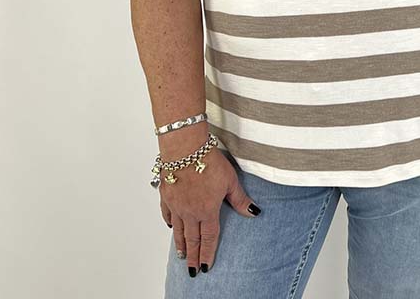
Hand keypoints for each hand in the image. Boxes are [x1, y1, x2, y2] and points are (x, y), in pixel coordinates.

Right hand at [159, 146, 259, 276]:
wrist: (185, 149)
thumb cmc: (209, 161)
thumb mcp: (230, 180)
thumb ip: (239, 199)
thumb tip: (253, 212)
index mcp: (207, 211)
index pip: (208, 237)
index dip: (208, 253)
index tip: (205, 266)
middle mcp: (190, 212)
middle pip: (192, 239)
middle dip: (193, 256)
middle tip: (192, 270)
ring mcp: (176, 205)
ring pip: (178, 230)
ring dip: (181, 244)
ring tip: (182, 255)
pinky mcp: (166, 195)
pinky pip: (168, 214)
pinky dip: (170, 222)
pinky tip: (171, 226)